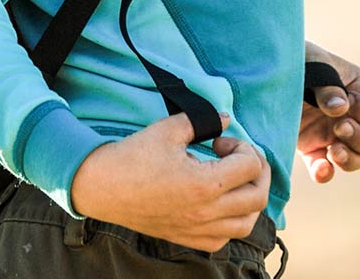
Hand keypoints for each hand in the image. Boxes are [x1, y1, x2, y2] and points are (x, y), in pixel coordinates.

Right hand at [68, 111, 269, 252]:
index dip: (243, 147)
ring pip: (246, 224)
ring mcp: (196, 229)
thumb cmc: (133, 157)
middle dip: (257, 172)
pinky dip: (230, 223)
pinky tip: (219, 205)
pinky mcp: (186, 238)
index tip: (221, 142)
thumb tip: (226, 118)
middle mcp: (205, 212)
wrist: (101, 187)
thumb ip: (203, 121)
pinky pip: (223, 240)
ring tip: (235, 182)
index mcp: (204, 184)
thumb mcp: (169, 129)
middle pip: (258, 197)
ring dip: (250, 200)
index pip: (251, 167)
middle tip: (240, 158)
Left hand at [298, 40, 359, 183]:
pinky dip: (325, 173)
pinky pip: (325, 168)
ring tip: (334, 152)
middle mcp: (352, 116)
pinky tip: (320, 169)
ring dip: (350, 159)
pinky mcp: (312, 148)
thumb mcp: (314, 64)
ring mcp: (333, 134)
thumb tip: (340, 109)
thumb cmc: (296, 59)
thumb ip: (328, 86)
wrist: (264, 70)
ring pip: (358, 159)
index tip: (347, 105)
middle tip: (340, 129)